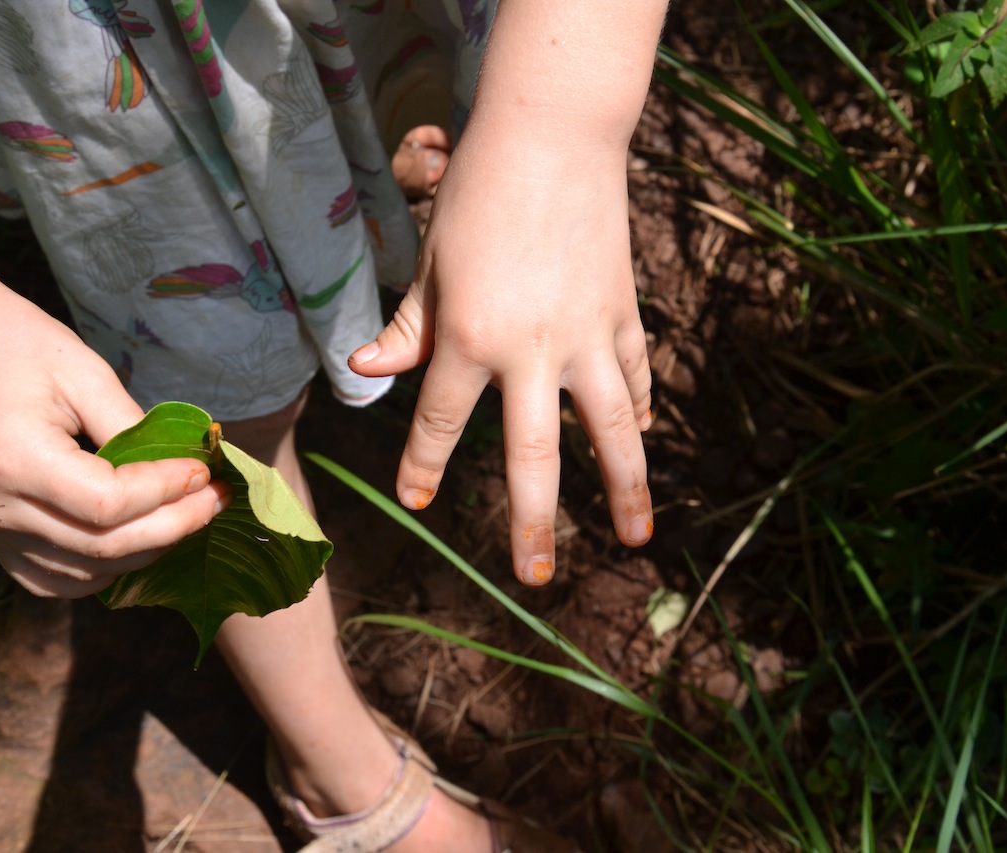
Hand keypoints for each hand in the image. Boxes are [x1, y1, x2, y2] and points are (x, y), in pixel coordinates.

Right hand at [0, 284, 226, 597]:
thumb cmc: (17, 344)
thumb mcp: (84, 372)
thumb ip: (132, 428)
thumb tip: (186, 468)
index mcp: (14, 459)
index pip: (108, 504)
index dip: (166, 493)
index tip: (207, 472)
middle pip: (102, 547)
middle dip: (173, 527)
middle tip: (217, 501)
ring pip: (84, 574)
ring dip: (145, 553)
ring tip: (187, 517)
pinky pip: (54, 579)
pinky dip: (103, 570)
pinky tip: (139, 540)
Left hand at [349, 131, 652, 585]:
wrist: (553, 135)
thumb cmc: (478, 194)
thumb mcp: (430, 262)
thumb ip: (407, 328)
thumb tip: (367, 372)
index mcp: (468, 339)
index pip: (440, 423)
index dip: (423, 466)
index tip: (416, 501)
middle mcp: (530, 352)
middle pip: (534, 459)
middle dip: (532, 525)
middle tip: (535, 577)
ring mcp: (586, 337)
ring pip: (611, 432)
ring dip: (624, 489)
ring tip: (635, 539)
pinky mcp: (624, 314)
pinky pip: (634, 377)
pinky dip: (637, 410)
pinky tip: (640, 436)